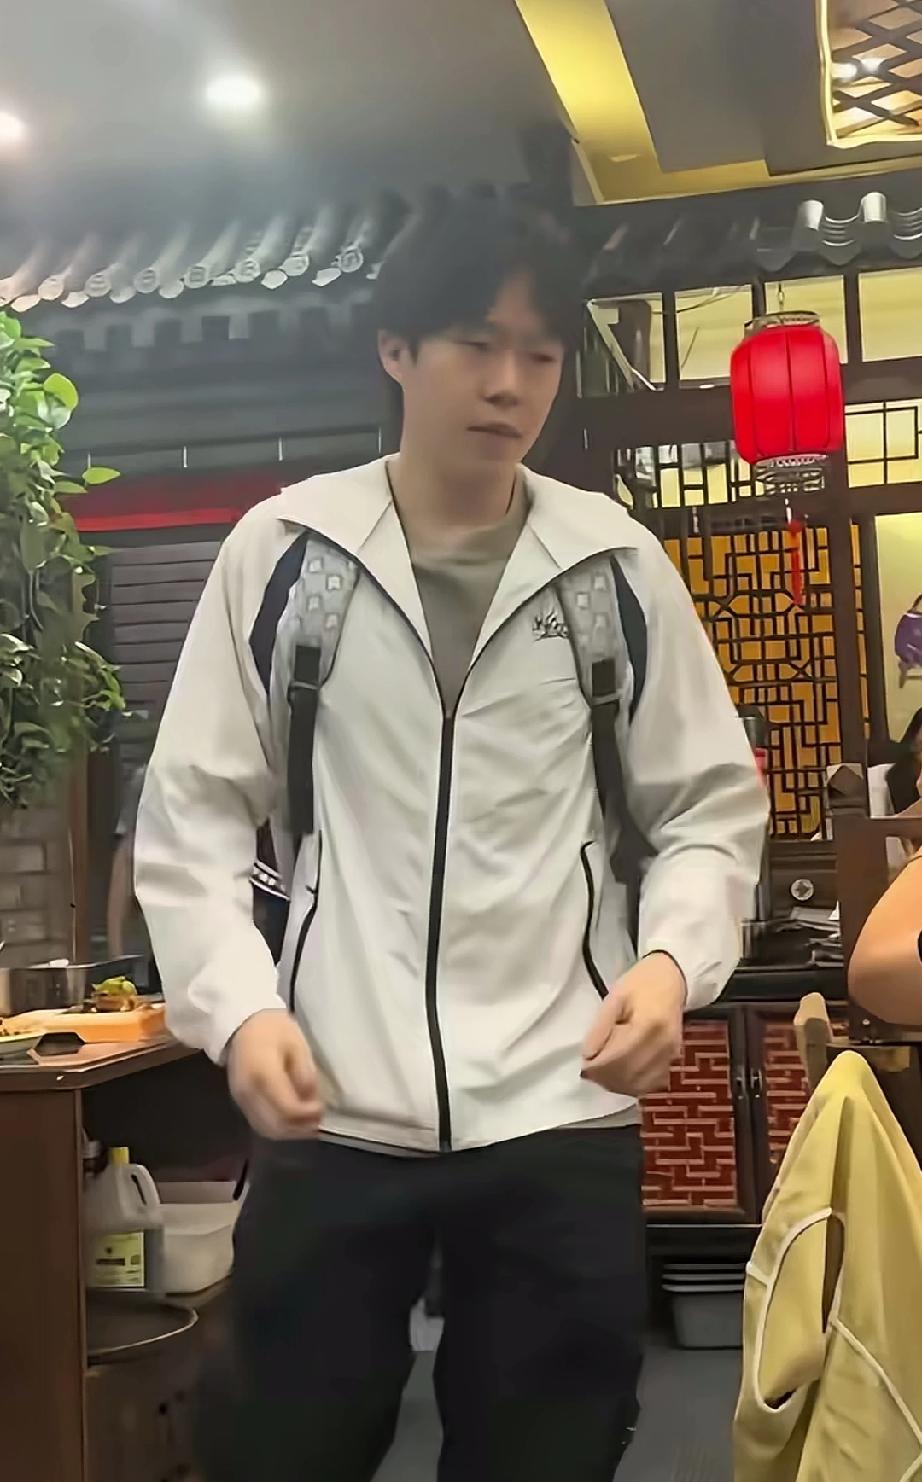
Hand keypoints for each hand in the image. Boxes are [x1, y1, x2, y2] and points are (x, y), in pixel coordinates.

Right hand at [227, 1009, 323, 1139]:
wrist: (243, 1023)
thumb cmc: (273, 1029)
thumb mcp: (297, 1044)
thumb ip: (305, 1074)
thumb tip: (312, 1100)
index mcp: (263, 1075)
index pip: (287, 1109)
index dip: (307, 1115)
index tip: (323, 1109)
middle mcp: (249, 1093)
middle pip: (277, 1125)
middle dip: (301, 1128)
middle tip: (320, 1121)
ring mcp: (241, 1100)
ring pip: (267, 1130)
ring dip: (291, 1132)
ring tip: (309, 1123)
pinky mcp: (240, 1102)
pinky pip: (260, 1124)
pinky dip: (279, 1128)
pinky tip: (294, 1122)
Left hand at [581, 953, 685, 1097]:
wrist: (671, 978)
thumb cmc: (640, 983)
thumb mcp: (615, 997)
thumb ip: (601, 1027)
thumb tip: (587, 1056)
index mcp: (648, 1026)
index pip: (617, 1059)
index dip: (597, 1067)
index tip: (583, 1065)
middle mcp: (663, 1046)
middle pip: (629, 1076)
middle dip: (605, 1078)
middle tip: (590, 1071)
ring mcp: (671, 1055)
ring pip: (640, 1085)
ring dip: (617, 1084)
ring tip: (603, 1072)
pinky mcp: (674, 1060)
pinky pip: (651, 1084)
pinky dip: (633, 1084)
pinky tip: (621, 1074)